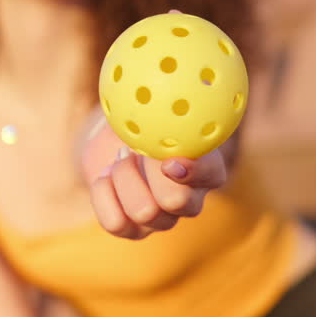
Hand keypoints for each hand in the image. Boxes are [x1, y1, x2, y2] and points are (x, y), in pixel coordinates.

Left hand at [81, 115, 226, 238]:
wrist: (113, 141)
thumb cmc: (142, 119)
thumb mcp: (154, 108)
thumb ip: (163, 103)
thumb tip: (165, 85)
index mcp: (207, 169)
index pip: (212, 175)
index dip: (193, 171)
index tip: (169, 160)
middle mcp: (189, 200)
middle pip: (178, 202)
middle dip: (148, 173)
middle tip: (131, 149)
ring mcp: (161, 219)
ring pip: (145, 213)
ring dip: (123, 180)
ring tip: (118, 159)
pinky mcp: (132, 230)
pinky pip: (115, 223)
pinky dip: (103, 195)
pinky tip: (104, 176)